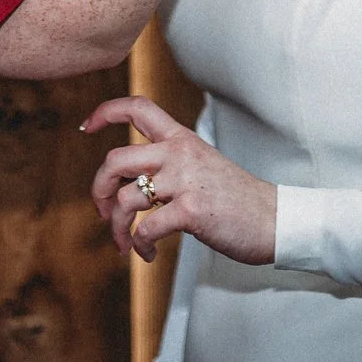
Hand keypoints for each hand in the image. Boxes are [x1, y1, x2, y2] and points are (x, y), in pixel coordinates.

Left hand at [85, 96, 275, 264]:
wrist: (275, 219)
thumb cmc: (237, 198)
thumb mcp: (203, 164)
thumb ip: (170, 163)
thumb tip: (130, 181)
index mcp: (182, 139)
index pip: (138, 107)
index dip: (106, 112)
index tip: (86, 127)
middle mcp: (180, 154)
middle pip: (116, 159)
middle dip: (98, 188)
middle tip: (101, 210)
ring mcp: (184, 181)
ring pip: (125, 198)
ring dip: (117, 228)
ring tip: (126, 243)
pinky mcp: (190, 211)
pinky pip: (145, 228)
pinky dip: (139, 246)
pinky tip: (147, 253)